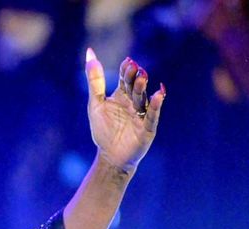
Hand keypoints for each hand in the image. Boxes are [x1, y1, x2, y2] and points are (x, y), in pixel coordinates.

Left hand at [84, 48, 165, 173]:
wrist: (110, 156)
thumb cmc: (103, 130)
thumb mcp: (96, 104)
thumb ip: (94, 80)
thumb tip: (90, 52)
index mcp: (122, 95)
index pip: (125, 78)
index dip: (126, 71)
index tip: (127, 62)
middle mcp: (134, 102)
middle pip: (135, 87)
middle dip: (135, 78)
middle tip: (135, 67)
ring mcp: (142, 115)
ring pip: (143, 99)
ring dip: (142, 88)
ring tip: (142, 77)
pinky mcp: (148, 128)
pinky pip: (152, 115)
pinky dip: (156, 105)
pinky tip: (159, 94)